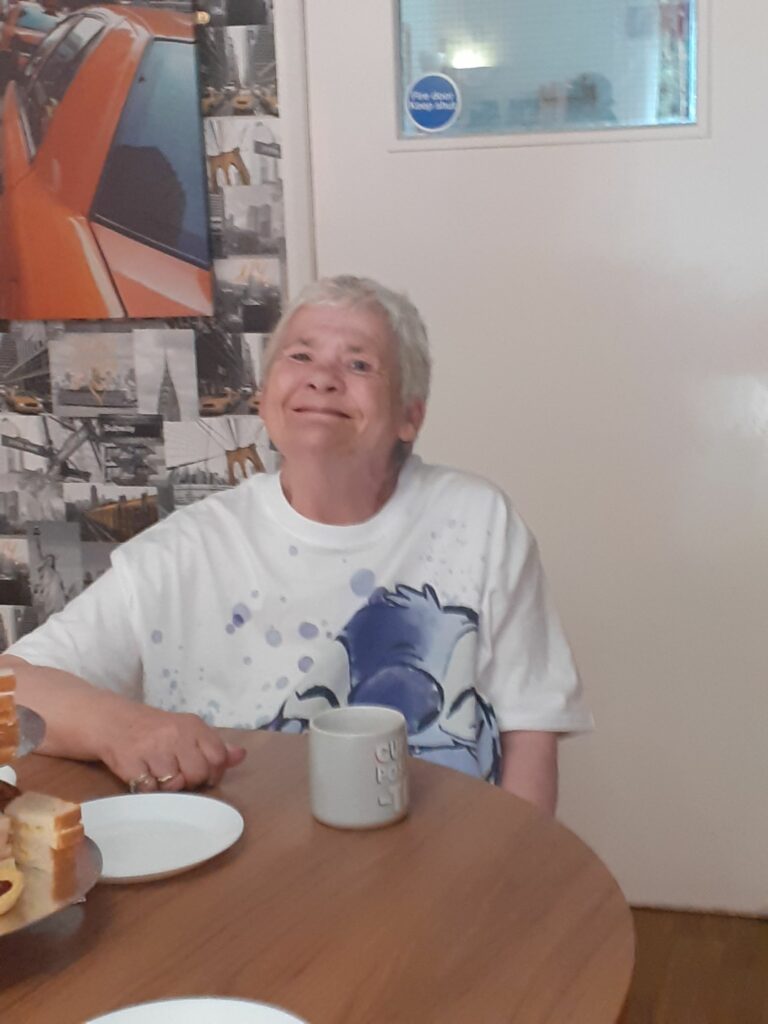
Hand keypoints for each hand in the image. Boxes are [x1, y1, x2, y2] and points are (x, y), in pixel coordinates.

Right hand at [97, 702, 246, 792]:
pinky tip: (144, 776)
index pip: (218, 757)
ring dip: (168, 787)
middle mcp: (174, 734)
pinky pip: (150, 790)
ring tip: (159, 774)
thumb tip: (241, 756)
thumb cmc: (156, 730)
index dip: (214, 773)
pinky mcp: (130, 763)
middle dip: (190, 781)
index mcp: (192, 726)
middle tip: (178, 774)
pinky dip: (148, 790)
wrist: (113, 722)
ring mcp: (152, 749)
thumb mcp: (188, 730)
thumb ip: (215, 745)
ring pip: (174, 784)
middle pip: (197, 774)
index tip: (204, 775)